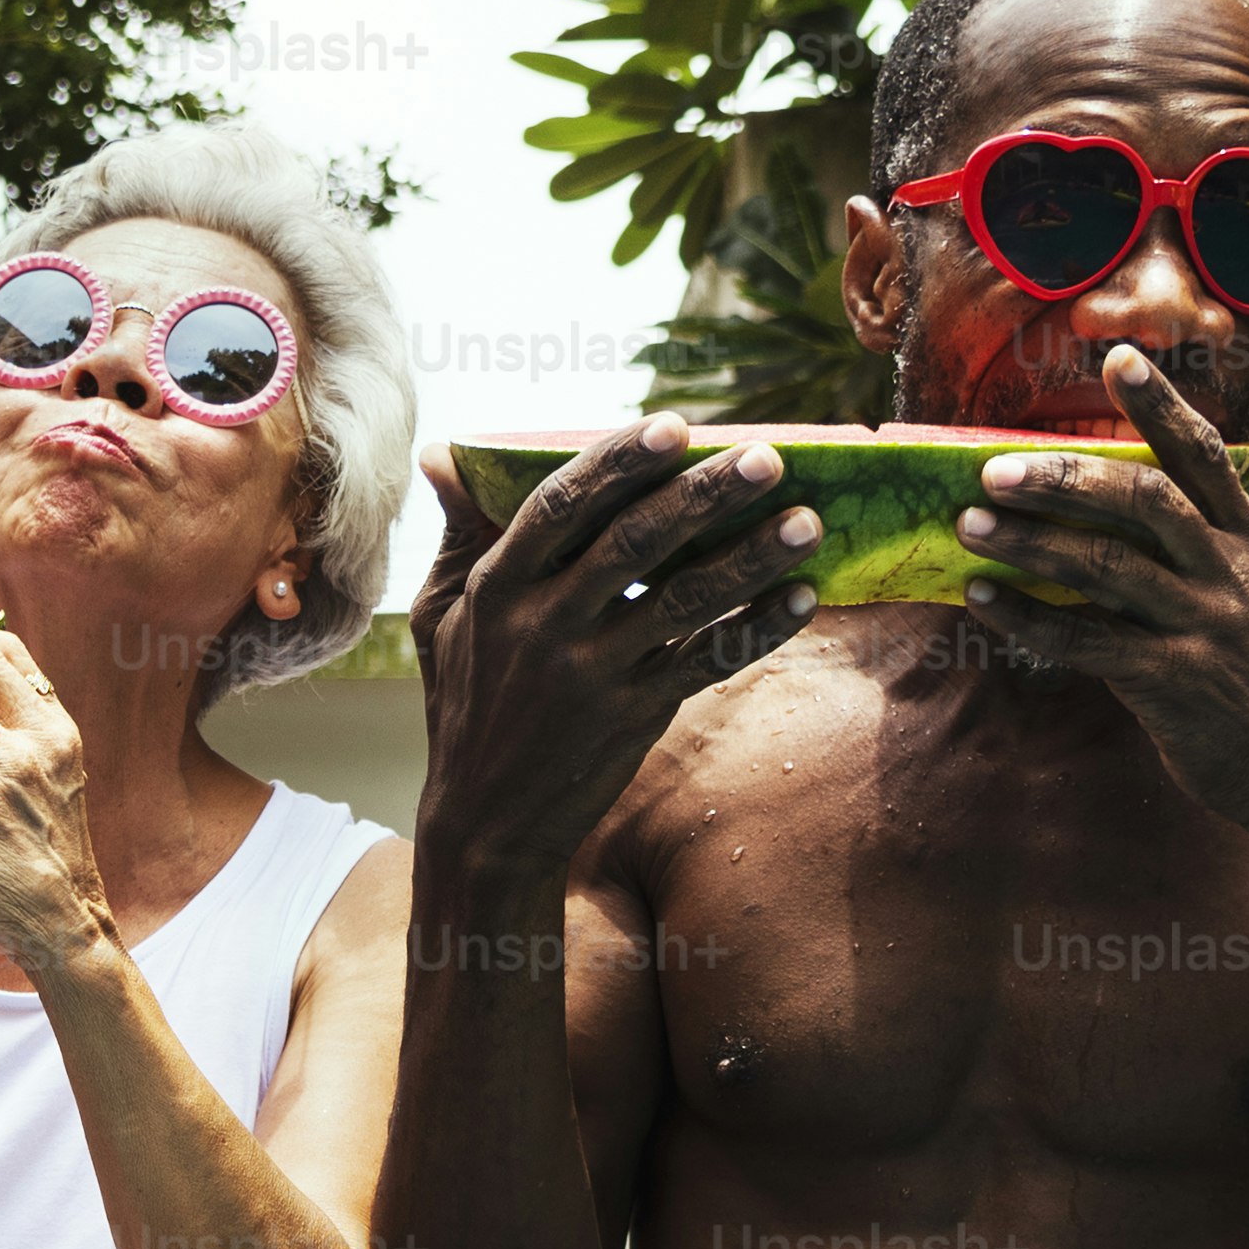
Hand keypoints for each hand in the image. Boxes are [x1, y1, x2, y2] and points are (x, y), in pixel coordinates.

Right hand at [407, 417, 831, 873]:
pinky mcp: (634, 717)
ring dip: (751, 557)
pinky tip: (802, 598)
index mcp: (498, 587)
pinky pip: (707, 663)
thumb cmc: (465, 704)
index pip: (560, 504)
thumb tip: (447, 451)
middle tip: (768, 456)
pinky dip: (757, 629)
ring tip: (808, 521)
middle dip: (705, 494)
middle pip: (635, 543)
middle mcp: (544, 625)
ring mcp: (592, 675)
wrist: (485, 824)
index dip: (618, 461)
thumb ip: (460, 533)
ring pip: (684, 601)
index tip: (676, 425)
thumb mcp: (441, 616)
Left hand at [945, 343, 1248, 829]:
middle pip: (1146, 505)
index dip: (1162, 406)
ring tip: (969, 523)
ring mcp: (1203, 631)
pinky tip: (981, 599)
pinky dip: (1030, 621)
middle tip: (994, 467)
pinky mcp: (1173, 685)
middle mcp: (1231, 575)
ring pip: (1110, 570)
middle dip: (1068, 478)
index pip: (1206, 457)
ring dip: (1033, 544)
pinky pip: (1088, 644)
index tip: (1117, 357)